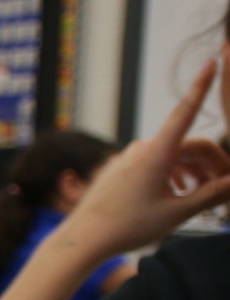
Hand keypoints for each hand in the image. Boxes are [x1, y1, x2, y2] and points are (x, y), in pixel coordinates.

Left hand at [56, 47, 229, 258]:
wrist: (83, 239)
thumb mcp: (178, 212)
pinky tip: (180, 195)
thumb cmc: (129, 227)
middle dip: (214, 163)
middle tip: (226, 186)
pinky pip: (155, 165)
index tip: (212, 61)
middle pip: (190, 145)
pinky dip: (174, 176)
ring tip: (203, 197)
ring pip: (174, 156)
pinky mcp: (121, 169)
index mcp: (157, 153)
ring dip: (195, 172)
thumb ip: (211, 195)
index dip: (202, 86)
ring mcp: (129, 158)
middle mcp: (142, 149)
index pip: (187, 111)